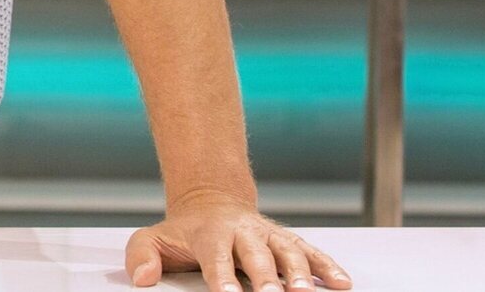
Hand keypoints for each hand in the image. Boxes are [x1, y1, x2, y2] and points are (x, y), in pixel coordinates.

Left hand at [124, 190, 351, 289]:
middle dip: (266, 278)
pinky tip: (341, 283)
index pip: (216, 257)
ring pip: (288, 251)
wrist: (211, 201)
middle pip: (257, 255)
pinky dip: (328, 266)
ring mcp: (269, 235)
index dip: (223, 278)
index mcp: (210, 233)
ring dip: (300, 272)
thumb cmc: (183, 232)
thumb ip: (142, 257)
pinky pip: (311, 252)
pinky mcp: (288, 240)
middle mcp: (243, 232)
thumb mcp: (153, 238)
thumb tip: (143, 280)